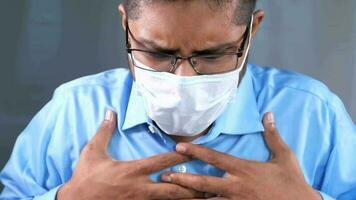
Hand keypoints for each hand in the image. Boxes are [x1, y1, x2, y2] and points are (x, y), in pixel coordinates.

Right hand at [57, 110, 203, 199]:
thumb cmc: (85, 178)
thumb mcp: (93, 151)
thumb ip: (104, 131)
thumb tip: (110, 111)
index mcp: (132, 171)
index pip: (161, 162)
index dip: (179, 156)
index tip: (193, 152)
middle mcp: (140, 188)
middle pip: (173, 188)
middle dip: (192, 187)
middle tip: (210, 184)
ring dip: (186, 199)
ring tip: (204, 198)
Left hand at [161, 112, 321, 199]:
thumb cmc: (292, 181)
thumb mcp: (284, 155)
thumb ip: (272, 135)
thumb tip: (268, 114)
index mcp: (244, 169)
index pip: (215, 158)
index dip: (195, 152)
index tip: (179, 147)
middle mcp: (236, 186)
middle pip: (203, 182)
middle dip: (182, 178)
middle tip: (165, 176)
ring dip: (188, 197)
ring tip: (171, 195)